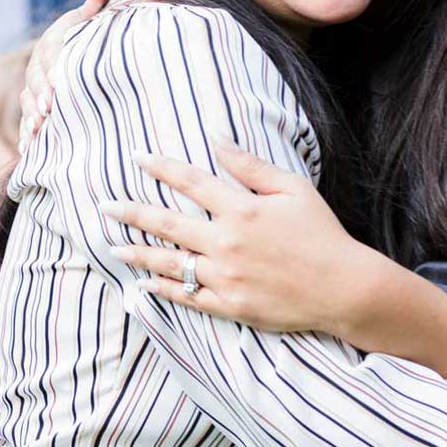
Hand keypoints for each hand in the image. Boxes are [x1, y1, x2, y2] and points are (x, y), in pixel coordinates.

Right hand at [17, 0, 105, 145]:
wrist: (67, 55)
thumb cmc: (81, 39)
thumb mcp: (84, 23)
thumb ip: (90, 12)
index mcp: (50, 45)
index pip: (50, 55)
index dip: (53, 70)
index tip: (58, 84)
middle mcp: (37, 67)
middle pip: (36, 81)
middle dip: (41, 96)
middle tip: (48, 109)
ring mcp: (31, 89)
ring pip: (28, 103)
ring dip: (31, 116)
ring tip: (38, 128)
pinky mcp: (32, 108)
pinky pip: (26, 122)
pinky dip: (26, 135)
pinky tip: (29, 148)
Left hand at [101, 139, 381, 334]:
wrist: (343, 288)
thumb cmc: (321, 233)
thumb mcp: (293, 189)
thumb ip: (251, 166)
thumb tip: (217, 140)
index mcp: (241, 209)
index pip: (190, 182)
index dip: (161, 167)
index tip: (137, 157)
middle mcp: (225, 243)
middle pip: (166, 223)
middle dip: (131, 212)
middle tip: (104, 207)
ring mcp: (225, 278)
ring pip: (169, 263)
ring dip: (137, 253)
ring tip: (113, 247)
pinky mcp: (230, 306)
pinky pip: (187, 297)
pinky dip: (163, 289)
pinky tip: (144, 283)